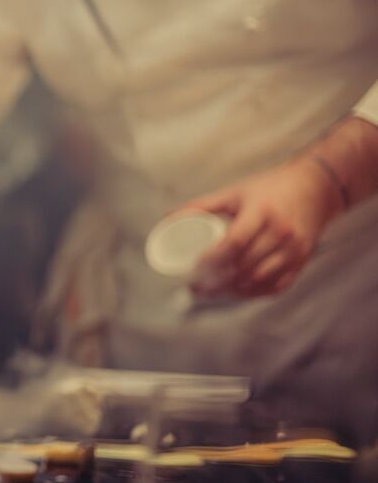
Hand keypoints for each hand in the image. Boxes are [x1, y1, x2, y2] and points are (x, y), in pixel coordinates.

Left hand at [184, 158, 343, 298]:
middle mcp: (281, 232)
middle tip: (194, 285)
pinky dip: (254, 293)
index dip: (212, 260)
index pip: (234, 242)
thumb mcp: (235, 192)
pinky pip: (276, 285)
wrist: (315, 189)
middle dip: (216, 280)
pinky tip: (237, 292)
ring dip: (233, 289)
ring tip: (211, 290)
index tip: (193, 268)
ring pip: (259, 279)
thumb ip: (202, 205)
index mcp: (262, 212)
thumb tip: (167, 218)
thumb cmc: (268, 189)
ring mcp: (294, 248)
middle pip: (244, 265)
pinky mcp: (302, 260)